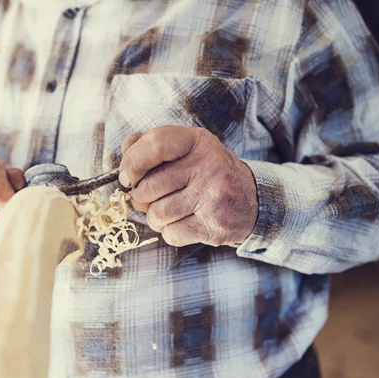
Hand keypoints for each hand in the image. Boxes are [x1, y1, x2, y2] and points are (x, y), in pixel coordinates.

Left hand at [118, 126, 257, 246]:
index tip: (128, 176)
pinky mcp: (213, 226)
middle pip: (147, 187)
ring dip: (155, 216)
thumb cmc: (208, 172)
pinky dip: (170, 232)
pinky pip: (170, 234)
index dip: (132, 163)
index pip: (155, 144)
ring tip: (171, 209)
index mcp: (197, 141)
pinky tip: (184, 222)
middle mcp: (207, 166)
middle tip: (152, 197)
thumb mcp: (187, 149)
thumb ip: (153, 145)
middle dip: (141, 197)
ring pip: (156, 214)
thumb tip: (125, 151)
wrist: (253, 199)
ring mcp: (212, 197)